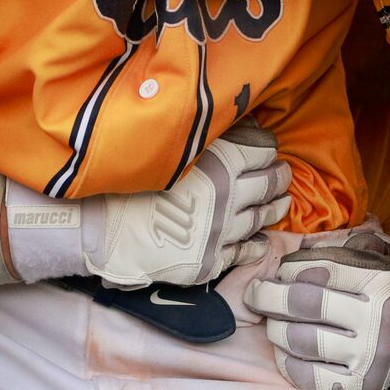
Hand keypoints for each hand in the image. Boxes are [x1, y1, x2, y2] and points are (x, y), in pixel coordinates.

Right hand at [84, 124, 290, 287]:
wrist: (105, 231)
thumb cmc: (130, 182)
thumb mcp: (171, 151)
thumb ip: (204, 141)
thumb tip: (232, 128)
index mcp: (219, 166)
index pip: (259, 152)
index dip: (267, 148)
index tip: (270, 147)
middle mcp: (228, 200)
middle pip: (267, 185)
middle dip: (279, 177)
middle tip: (284, 173)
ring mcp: (222, 233)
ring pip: (260, 218)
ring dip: (274, 208)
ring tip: (282, 202)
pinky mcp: (210, 261)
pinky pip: (243, 252)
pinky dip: (256, 244)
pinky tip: (261, 240)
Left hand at [247, 226, 389, 389]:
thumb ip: (357, 247)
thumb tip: (308, 242)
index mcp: (380, 282)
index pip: (319, 270)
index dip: (289, 270)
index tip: (277, 272)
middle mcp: (373, 319)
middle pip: (303, 304)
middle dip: (269, 297)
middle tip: (255, 295)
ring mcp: (366, 358)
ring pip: (301, 341)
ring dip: (277, 330)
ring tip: (273, 324)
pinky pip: (308, 377)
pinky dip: (289, 363)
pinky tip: (285, 353)